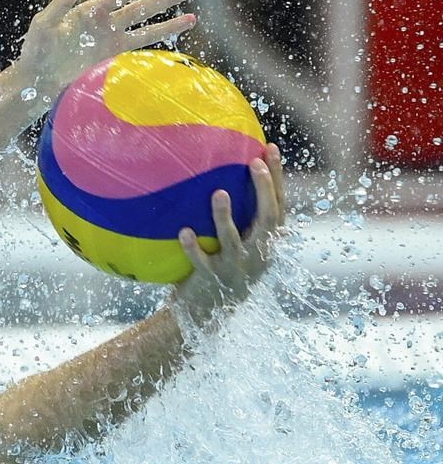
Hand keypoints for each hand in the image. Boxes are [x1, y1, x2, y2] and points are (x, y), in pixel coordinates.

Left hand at [17, 0, 196, 99]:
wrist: (35, 81)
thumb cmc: (35, 51)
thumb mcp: (44, 23)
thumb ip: (61, 2)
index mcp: (88, 12)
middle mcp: (104, 25)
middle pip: (140, 9)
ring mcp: (109, 43)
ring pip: (145, 31)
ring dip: (168, 24)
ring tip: (193, 18)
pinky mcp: (109, 61)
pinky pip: (136, 52)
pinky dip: (153, 48)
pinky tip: (172, 43)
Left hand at [173, 143, 286, 323]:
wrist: (205, 315)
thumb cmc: (221, 272)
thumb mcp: (239, 248)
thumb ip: (240, 220)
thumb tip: (224, 176)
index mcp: (265, 245)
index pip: (278, 207)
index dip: (277, 179)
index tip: (270, 149)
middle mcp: (256, 256)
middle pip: (267, 220)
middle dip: (264, 191)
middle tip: (255, 163)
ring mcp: (234, 269)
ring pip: (233, 240)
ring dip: (225, 217)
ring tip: (218, 193)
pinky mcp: (210, 280)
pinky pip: (201, 262)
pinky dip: (194, 248)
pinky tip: (184, 231)